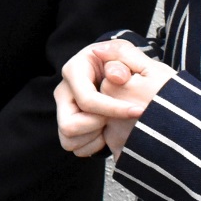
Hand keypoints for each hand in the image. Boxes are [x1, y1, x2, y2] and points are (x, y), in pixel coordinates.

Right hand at [52, 40, 168, 155]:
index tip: (138, 111)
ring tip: (111, 125)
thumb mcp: (126, 53)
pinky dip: (92, 145)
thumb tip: (115, 75)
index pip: (88, 100)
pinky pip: (74, 147)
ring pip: (68, 139)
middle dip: (97, 127)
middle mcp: (63, 91)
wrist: (118, 76)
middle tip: (115, 120)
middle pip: (69, 125)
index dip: (114, 109)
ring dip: (95, 138)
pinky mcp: (66, 125)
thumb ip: (124, 56)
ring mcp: (62, 110)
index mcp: (74, 71)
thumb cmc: (121, 64)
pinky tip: (105, 133)